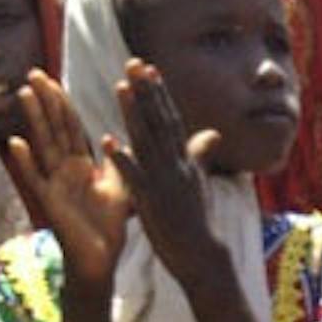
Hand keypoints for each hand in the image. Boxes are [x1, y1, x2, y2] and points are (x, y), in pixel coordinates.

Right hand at [6, 71, 130, 291]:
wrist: (101, 260)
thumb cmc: (108, 226)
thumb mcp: (120, 190)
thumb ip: (119, 164)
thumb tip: (127, 139)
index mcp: (83, 166)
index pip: (72, 128)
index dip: (64, 104)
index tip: (55, 78)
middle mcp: (65, 171)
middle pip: (55, 129)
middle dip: (45, 102)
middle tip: (34, 72)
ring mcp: (55, 184)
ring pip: (44, 146)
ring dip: (34, 120)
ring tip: (24, 93)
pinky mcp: (50, 203)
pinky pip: (35, 180)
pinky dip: (25, 162)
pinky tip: (16, 143)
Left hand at [105, 62, 225, 288]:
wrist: (203, 258)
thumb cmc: (198, 223)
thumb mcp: (200, 183)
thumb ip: (200, 155)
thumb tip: (213, 133)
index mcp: (185, 162)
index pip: (170, 120)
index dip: (159, 93)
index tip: (148, 67)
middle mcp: (176, 167)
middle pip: (159, 122)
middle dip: (147, 92)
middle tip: (133, 63)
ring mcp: (165, 184)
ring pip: (147, 142)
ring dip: (134, 114)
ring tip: (120, 88)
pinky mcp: (153, 203)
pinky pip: (134, 177)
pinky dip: (122, 158)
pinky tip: (108, 140)